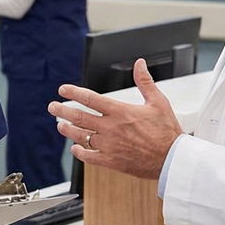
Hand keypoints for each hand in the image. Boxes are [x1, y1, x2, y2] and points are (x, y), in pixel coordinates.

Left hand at [47, 58, 183, 180]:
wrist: (172, 159)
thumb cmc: (167, 131)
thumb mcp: (158, 101)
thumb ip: (145, 82)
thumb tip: (140, 64)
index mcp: (120, 112)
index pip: (90, 99)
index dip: (74, 93)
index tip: (63, 90)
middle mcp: (111, 128)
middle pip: (79, 117)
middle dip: (62, 111)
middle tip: (53, 107)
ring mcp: (109, 145)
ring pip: (81, 136)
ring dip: (68, 130)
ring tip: (60, 126)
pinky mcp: (111, 161)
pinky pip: (89, 156)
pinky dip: (79, 152)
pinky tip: (75, 148)